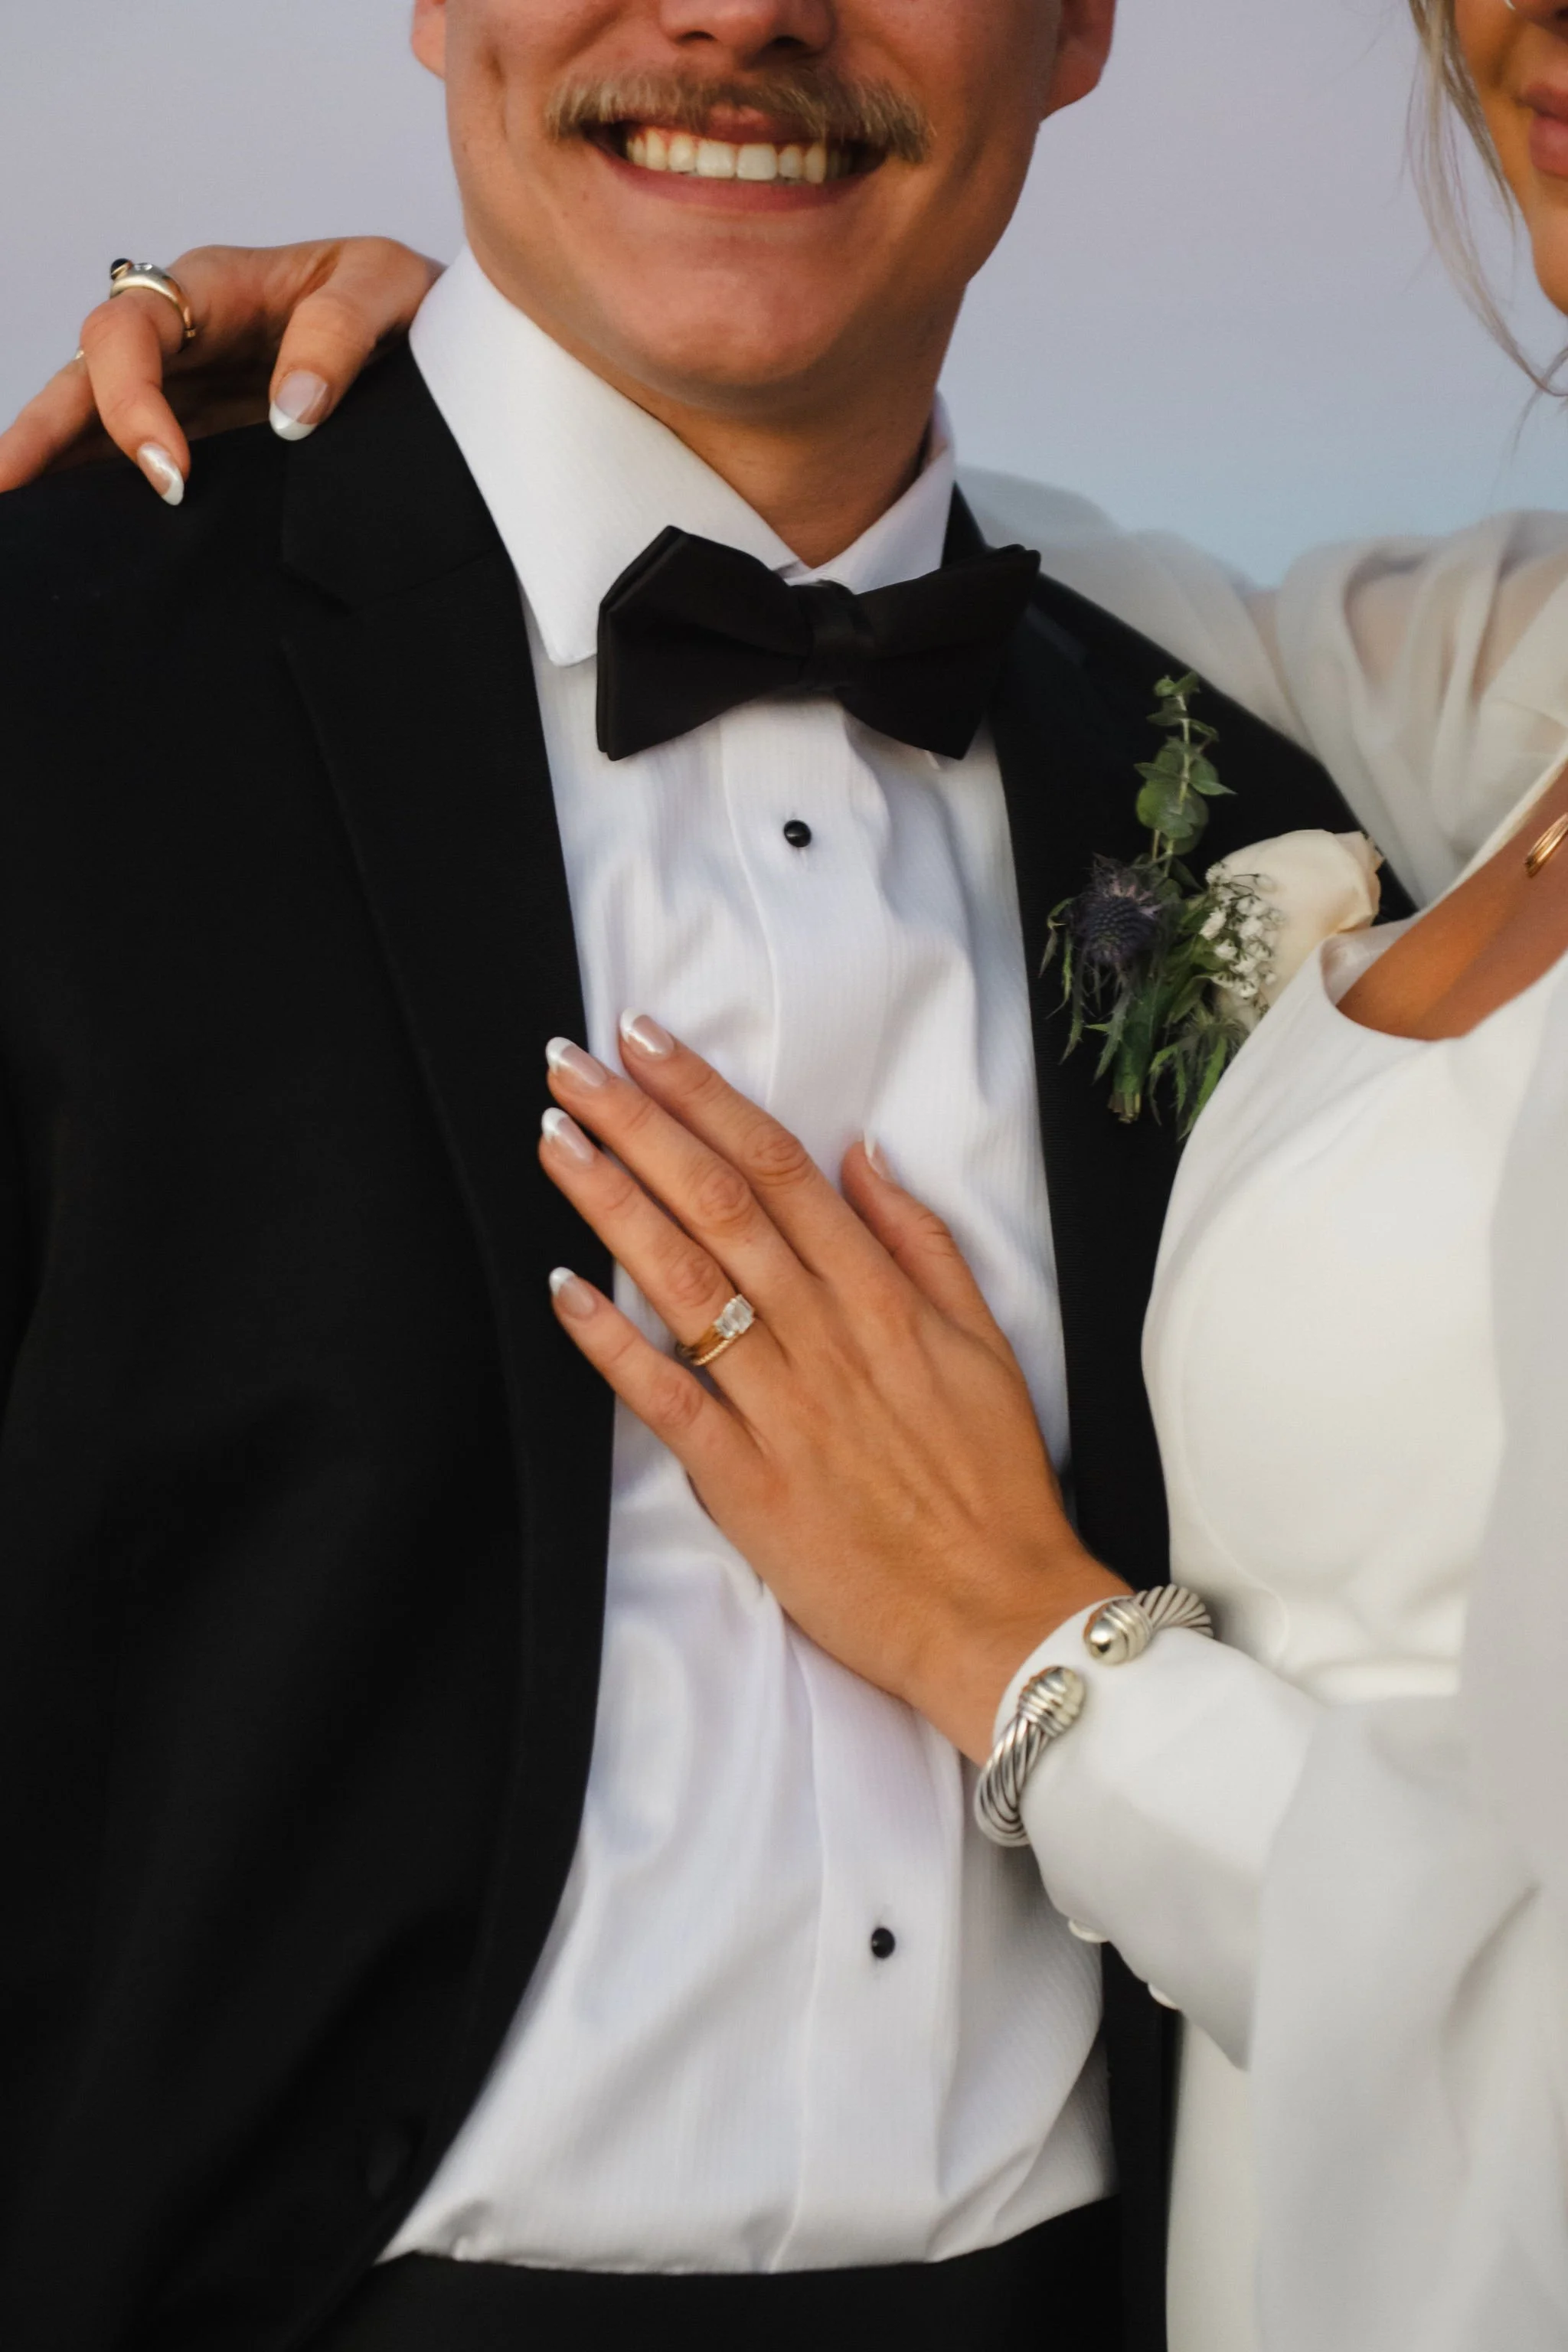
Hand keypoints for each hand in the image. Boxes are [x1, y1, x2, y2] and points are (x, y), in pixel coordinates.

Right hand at [0, 239, 440, 500]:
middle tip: (9, 487)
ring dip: (54, 466)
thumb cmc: (408, 298)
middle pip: (86, 375)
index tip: (169, 474)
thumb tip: (291, 413)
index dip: (132, 401)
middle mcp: (186, 337)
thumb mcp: (386, 287)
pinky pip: (141, 460)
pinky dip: (103, 493)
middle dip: (44, 432)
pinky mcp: (212, 441)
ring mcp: (191, 391)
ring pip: (96, 419)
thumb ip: (337, 335)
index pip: (133, 332)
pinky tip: (78, 538)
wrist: (451, 338)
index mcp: (216, 287)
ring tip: (19, 521)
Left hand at [539, 1020, 1125, 1764]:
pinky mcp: (744, 1481)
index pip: (778, 1168)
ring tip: (554, 1141)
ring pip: (682, 1281)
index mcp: (879, 1297)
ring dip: (609, 1204)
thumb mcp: (983, 1345)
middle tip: (569, 1063)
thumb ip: (920, 1245)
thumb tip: (865, 1154)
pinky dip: (611, 1342)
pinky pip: (666, 1398)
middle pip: (716, 1203)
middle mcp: (824, 1334)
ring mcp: (780, 1405)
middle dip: (637, 1123)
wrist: (997, 1613)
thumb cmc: (991, 1482)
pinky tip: (561, 1289)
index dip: (705, 1097)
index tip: (647, 1041)